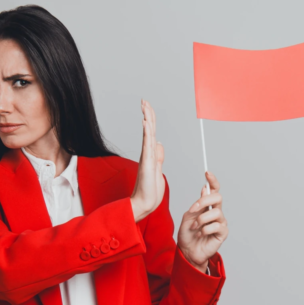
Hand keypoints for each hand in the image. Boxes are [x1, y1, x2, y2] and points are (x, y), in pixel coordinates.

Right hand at [130, 99, 164, 221]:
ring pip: (148, 134)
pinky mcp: (147, 164)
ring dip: (147, 119)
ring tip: (144, 106)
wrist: (144, 204)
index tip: (147, 107)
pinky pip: (147, 145)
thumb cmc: (150, 190)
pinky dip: (147, 133)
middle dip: (147, 114)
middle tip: (144, 100)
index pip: (151, 133)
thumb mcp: (158, 170)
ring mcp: (147, 158)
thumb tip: (159, 144)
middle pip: (149, 129)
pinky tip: (146, 122)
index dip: (150, 119)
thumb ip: (158, 156)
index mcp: (151, 154)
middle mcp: (147, 153)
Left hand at [177, 171, 227, 270]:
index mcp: (207, 206)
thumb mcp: (188, 216)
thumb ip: (197, 204)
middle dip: (204, 201)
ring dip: (201, 220)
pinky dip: (204, 229)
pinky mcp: (223, 233)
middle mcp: (216, 212)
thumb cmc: (187, 235)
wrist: (187, 251)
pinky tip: (200, 234)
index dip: (212, 181)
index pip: (214, 190)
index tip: (207, 173)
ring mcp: (220, 222)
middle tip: (193, 209)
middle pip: (217, 197)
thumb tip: (205, 189)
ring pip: (215, 212)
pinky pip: (216, 226)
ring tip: (194, 227)